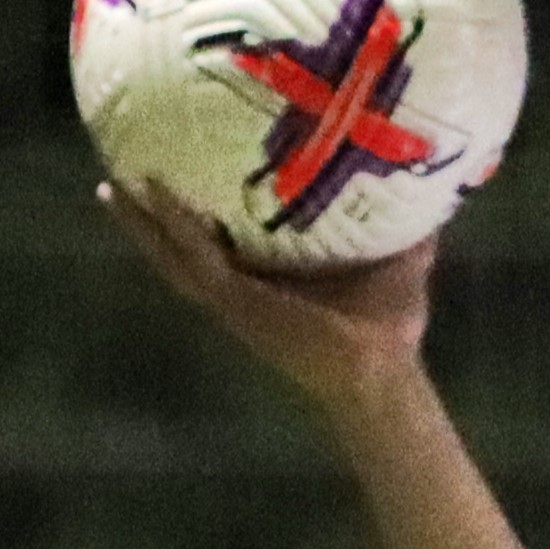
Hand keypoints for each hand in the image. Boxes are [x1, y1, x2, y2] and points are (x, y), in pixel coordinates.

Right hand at [99, 180, 433, 419]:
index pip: (222, 244)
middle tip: (117, 179)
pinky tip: (148, 196)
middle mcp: (243, 292)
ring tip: (108, 188)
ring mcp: (233, 300)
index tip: (177, 178)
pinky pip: (192, 258)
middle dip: (148, 219)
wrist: (382, 371)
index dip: (197, 216)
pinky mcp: (234, 304)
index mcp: (268, 283)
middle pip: (179, 250)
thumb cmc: (390, 324)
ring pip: (170, 255)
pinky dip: (169, 228)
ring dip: (139, 224)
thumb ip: (411, 221)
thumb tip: (440, 177)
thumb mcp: (401, 257)